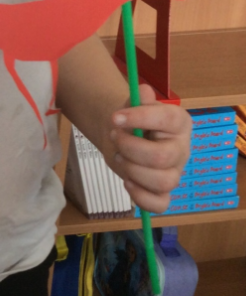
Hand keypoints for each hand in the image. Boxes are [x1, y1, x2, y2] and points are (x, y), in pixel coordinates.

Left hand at [110, 84, 190, 212]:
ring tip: (119, 157)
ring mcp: (174, 173)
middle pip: (163, 157)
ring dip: (133, 170)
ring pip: (164, 182)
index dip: (141, 118)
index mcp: (179, 122)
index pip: (168, 119)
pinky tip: (127, 182)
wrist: (121, 134)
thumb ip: (137, 100)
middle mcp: (181, 149)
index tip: (114, 117)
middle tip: (114, 138)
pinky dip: (141, 197)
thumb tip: (143, 91)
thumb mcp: (131, 105)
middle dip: (131, 148)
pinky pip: (160, 204)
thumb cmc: (131, 120)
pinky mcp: (162, 192)